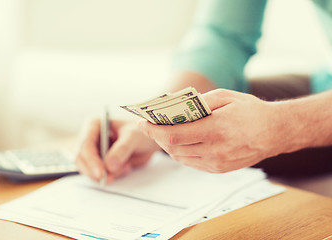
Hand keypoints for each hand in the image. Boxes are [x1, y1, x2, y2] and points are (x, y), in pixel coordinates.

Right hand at [75, 119, 160, 182]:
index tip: (101, 172)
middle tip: (108, 179)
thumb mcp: (134, 136)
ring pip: (88, 169)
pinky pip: (99, 174)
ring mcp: (94, 151)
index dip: (91, 160)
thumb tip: (109, 165)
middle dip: (94, 171)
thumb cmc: (140, 132)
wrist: (148, 140)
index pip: (85, 144)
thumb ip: (122, 149)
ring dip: (105, 174)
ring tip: (126, 167)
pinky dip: (112, 175)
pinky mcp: (99, 162)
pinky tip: (126, 168)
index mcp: (94, 125)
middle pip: (81, 159)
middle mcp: (91, 137)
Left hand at [138, 89, 283, 172]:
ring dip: (167, 145)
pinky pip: (191, 162)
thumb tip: (174, 107)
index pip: (174, 135)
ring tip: (162, 132)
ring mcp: (217, 163)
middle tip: (149, 126)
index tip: (142, 123)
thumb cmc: (250, 111)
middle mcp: (215, 150)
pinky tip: (179, 141)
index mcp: (216, 129)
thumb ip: (198, 102)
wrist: (275, 132)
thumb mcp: (225, 97)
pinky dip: (180, 152)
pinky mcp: (219, 169)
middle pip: (173, 148)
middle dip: (157, 137)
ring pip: (180, 157)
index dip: (154, 130)